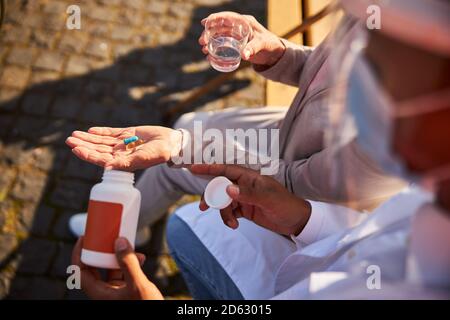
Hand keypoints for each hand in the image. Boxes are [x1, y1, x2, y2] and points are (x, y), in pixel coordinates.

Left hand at [66, 126, 181, 170]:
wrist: (172, 143)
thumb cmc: (160, 153)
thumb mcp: (142, 158)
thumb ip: (125, 163)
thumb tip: (106, 167)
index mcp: (122, 162)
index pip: (100, 159)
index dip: (87, 154)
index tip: (76, 149)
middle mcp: (120, 154)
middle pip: (97, 149)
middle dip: (83, 145)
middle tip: (69, 140)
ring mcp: (123, 143)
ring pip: (101, 141)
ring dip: (88, 138)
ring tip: (74, 134)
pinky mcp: (128, 133)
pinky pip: (111, 133)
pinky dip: (100, 131)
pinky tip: (90, 130)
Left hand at [72, 237, 163, 299]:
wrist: (159, 317)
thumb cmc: (145, 306)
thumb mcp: (138, 285)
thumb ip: (128, 264)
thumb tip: (119, 241)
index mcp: (99, 294)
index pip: (80, 271)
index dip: (79, 253)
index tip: (84, 237)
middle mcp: (104, 292)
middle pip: (94, 267)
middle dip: (100, 250)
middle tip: (105, 236)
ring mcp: (115, 292)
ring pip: (110, 268)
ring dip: (118, 255)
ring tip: (128, 244)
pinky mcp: (126, 290)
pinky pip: (123, 272)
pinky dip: (129, 262)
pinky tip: (140, 257)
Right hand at [190, 164, 310, 235]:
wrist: (296, 222)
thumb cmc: (286, 205)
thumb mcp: (268, 199)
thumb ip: (248, 194)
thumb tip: (228, 189)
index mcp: (249, 177)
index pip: (225, 169)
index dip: (209, 168)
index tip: (193, 168)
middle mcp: (244, 185)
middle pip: (219, 187)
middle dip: (210, 197)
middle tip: (203, 207)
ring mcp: (243, 197)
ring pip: (222, 202)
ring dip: (222, 212)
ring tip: (231, 223)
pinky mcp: (244, 209)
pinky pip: (229, 212)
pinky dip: (228, 218)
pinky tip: (233, 225)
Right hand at [199, 11, 285, 67]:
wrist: (274, 53)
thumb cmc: (270, 44)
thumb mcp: (262, 44)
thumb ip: (253, 48)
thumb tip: (244, 55)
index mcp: (244, 22)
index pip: (227, 17)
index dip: (214, 18)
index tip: (204, 23)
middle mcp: (238, 28)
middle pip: (220, 28)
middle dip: (208, 34)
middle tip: (202, 42)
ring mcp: (236, 36)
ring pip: (219, 37)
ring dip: (210, 42)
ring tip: (204, 50)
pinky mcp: (236, 45)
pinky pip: (223, 46)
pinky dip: (215, 50)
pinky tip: (209, 56)